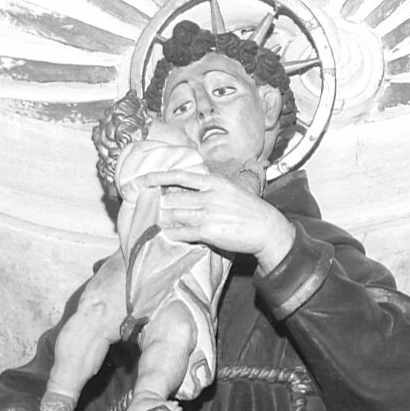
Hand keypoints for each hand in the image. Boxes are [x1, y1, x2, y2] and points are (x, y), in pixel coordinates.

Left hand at [135, 169, 295, 271]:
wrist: (265, 228)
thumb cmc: (248, 209)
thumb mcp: (230, 189)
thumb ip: (209, 187)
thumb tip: (190, 187)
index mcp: (214, 182)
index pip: (180, 176)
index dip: (159, 177)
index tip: (144, 180)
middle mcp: (209, 196)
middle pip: (174, 197)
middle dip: (160, 203)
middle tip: (151, 207)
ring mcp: (208, 214)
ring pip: (175, 214)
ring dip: (164, 219)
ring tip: (158, 221)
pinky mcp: (208, 232)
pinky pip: (183, 232)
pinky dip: (172, 233)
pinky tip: (167, 234)